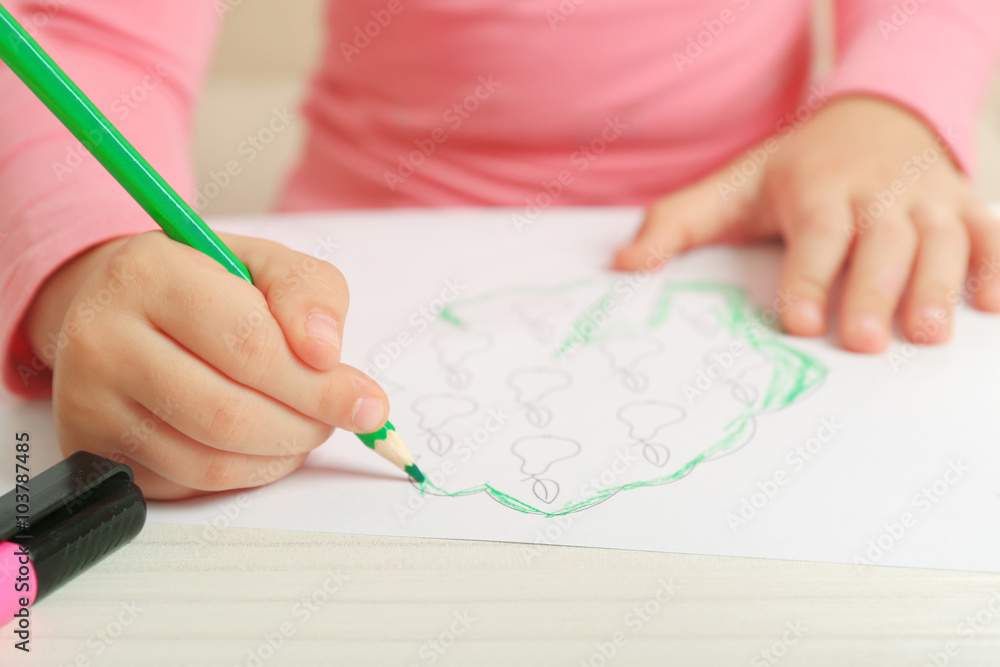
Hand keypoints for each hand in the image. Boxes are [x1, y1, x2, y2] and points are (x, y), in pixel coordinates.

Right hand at [24, 231, 387, 498]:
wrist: (121, 304)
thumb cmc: (206, 283)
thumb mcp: (266, 265)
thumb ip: (309, 295)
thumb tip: (325, 354)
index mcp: (150, 275)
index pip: (250, 348)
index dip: (320, 386)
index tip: (368, 404)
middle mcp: (104, 339)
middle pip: (229, 414)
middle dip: (304, 425)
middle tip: (336, 418)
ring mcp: (89, 402)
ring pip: (210, 461)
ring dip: (279, 456)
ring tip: (303, 427)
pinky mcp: (92, 448)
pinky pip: (187, 484)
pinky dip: (244, 473)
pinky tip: (261, 443)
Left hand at [615, 96, 999, 351]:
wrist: (874, 115)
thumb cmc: (795, 168)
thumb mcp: (732, 187)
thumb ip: (676, 225)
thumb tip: (623, 266)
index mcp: (818, 188)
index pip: (815, 234)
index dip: (808, 276)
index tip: (797, 321)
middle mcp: (876, 191)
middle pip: (879, 241)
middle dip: (871, 291)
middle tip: (861, 344)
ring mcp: (926, 196)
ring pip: (939, 238)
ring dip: (936, 285)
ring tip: (926, 336)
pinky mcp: (963, 204)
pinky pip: (989, 232)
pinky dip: (996, 265)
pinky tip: (991, 307)